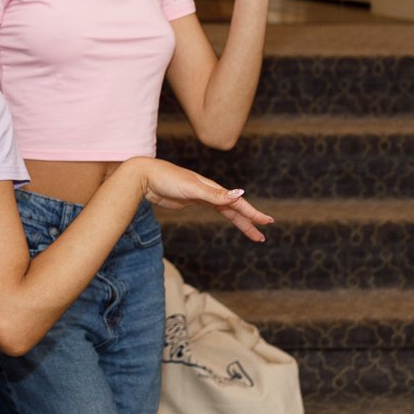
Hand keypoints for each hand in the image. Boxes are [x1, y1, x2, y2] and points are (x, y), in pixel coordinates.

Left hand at [135, 159, 272, 242]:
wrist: (145, 176)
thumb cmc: (168, 179)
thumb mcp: (193, 188)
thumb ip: (216, 194)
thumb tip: (240, 193)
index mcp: (213, 188)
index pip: (238, 203)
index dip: (253, 214)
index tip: (268, 222)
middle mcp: (210, 191)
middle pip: (235, 209)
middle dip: (249, 222)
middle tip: (262, 236)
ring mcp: (201, 196)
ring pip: (226, 211)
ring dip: (239, 221)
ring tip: (251, 232)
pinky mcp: (191, 200)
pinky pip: (215, 209)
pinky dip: (225, 214)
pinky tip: (229, 216)